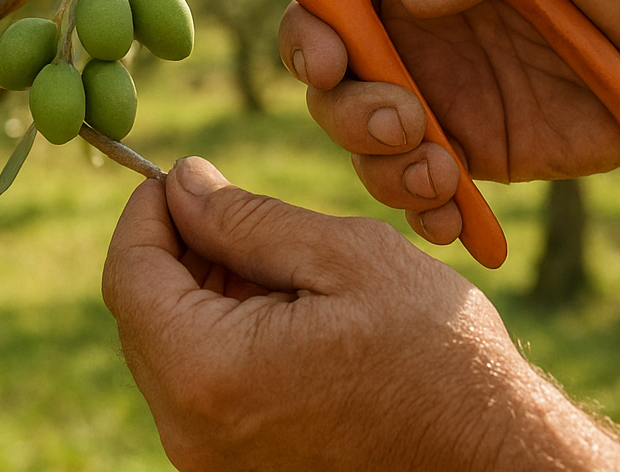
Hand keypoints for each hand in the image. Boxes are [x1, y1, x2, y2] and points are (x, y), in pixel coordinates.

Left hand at [101, 157, 619, 471]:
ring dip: (200, 293)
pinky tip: (282, 311)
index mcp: (211, 372)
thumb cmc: (434, 352)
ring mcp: (212, 461)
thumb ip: (247, 218)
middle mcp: (192, 432)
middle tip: (234, 209)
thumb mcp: (345, 255)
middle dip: (175, 250)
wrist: (491, 454)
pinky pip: (199, 389)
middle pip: (140, 316)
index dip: (146, 213)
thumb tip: (182, 183)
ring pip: (168, 350)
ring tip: (276, 261)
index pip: (128, 276)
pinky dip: (221, 337)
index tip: (180, 176)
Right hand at [278, 0, 619, 243]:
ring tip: (442, 167)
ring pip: (361, 141)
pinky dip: (419, 209)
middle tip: (400, 117)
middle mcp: (413, 33)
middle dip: (343, 105)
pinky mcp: (472, 157)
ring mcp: (438, 98)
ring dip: (380, 162)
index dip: (310, 23)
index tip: (328, 55)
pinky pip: (418, 192)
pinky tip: (451, 208)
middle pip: (328, 76)